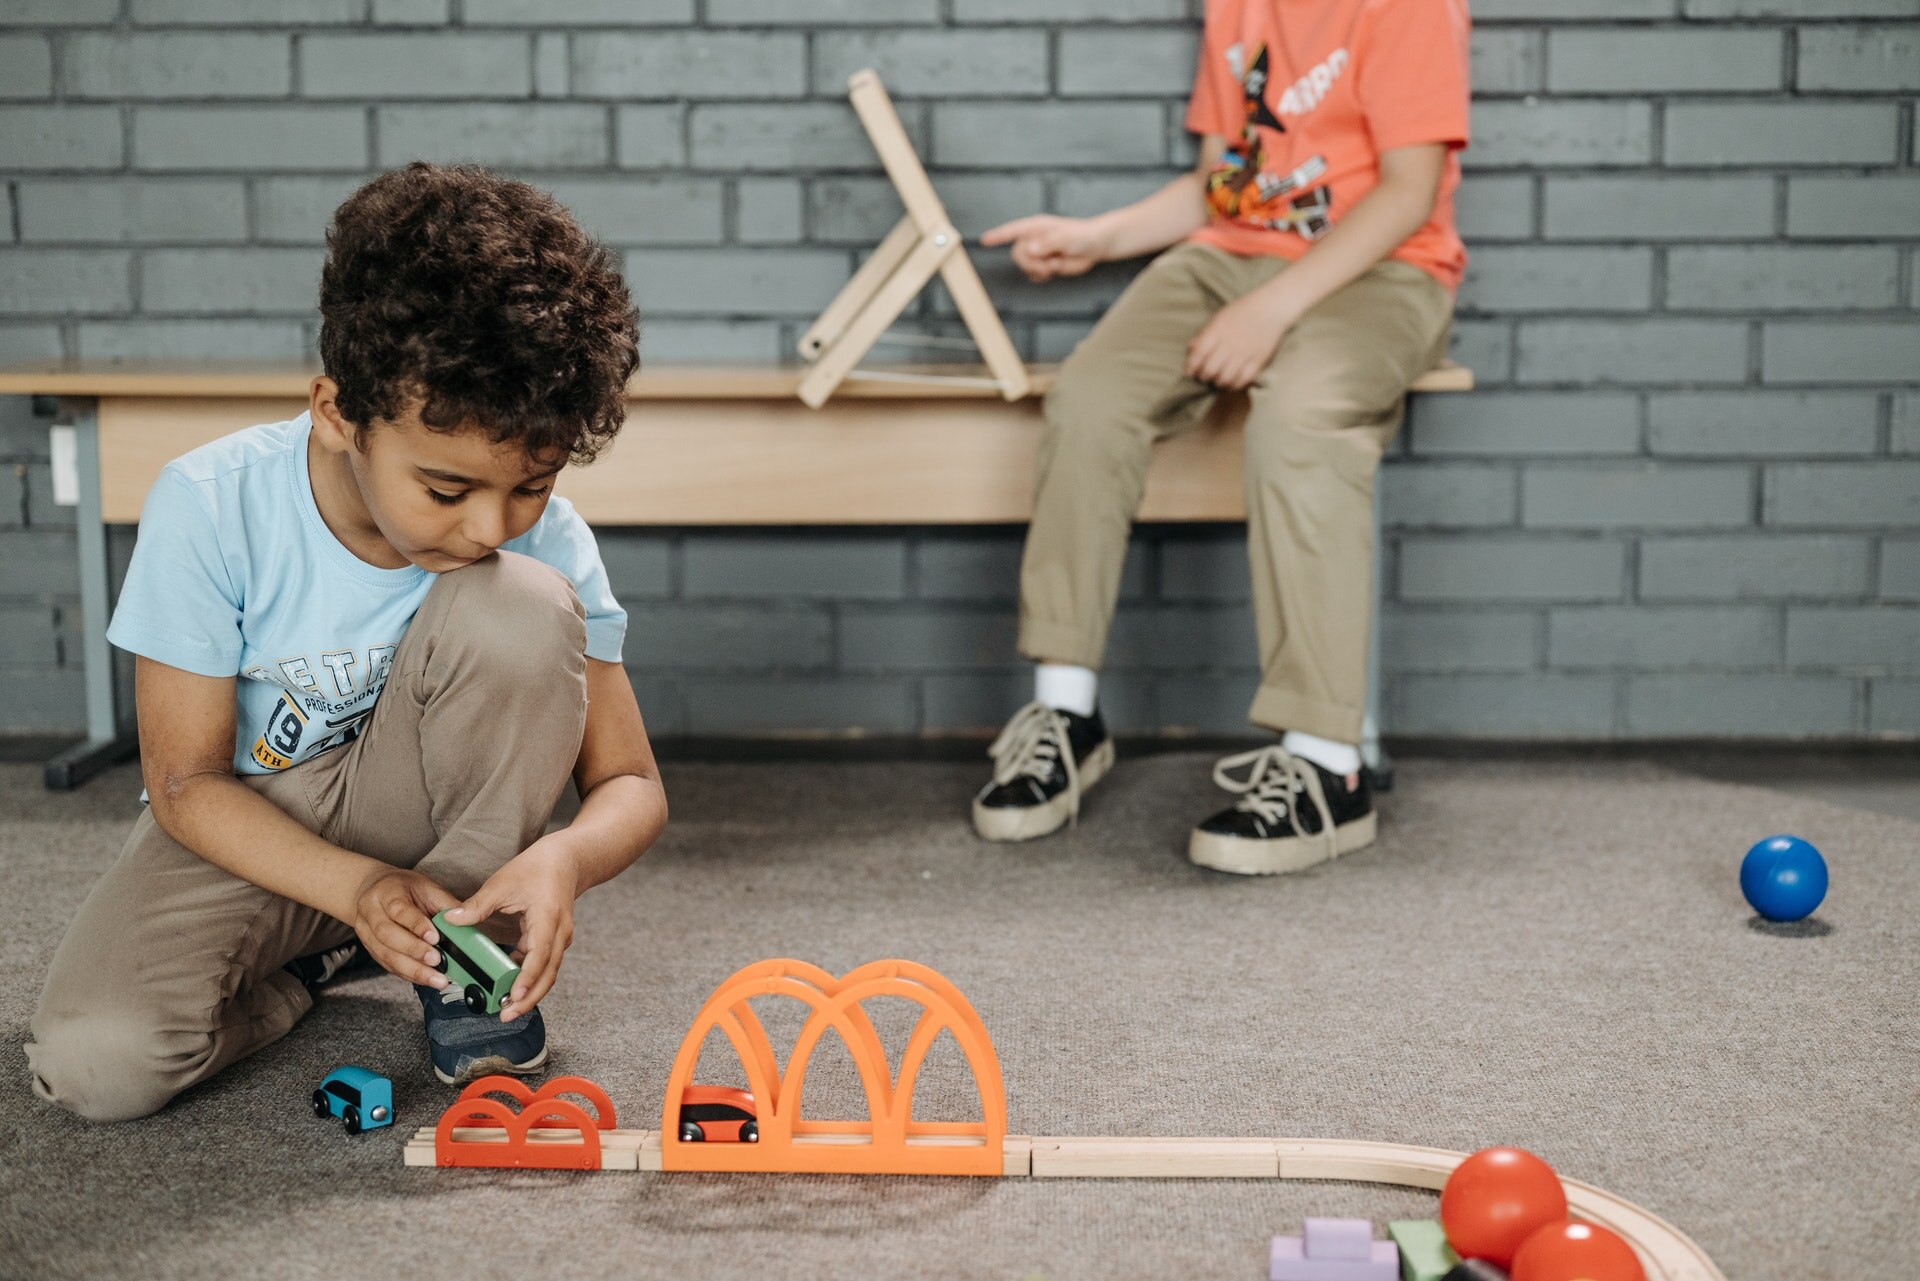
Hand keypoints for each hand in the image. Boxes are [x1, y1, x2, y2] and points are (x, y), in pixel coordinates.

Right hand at [352, 867, 459, 989]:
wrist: (376, 891)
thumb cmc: (405, 889)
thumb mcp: (427, 887)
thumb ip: (445, 905)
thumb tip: (466, 922)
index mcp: (387, 891)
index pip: (399, 910)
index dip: (417, 925)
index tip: (435, 938)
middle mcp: (371, 911)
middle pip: (388, 935)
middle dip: (414, 951)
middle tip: (436, 961)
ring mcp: (366, 932)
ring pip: (385, 954)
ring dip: (412, 969)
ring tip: (434, 977)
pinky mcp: (370, 949)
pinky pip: (387, 965)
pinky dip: (407, 974)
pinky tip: (424, 979)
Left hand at [439, 833, 579, 1020]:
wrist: (565, 860)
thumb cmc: (536, 869)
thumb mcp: (502, 883)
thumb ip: (476, 906)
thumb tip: (450, 920)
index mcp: (548, 918)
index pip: (540, 955)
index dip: (527, 978)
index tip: (513, 996)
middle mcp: (559, 933)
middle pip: (548, 974)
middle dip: (528, 998)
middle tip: (506, 1016)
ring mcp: (559, 939)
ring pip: (547, 974)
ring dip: (529, 993)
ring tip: (505, 1009)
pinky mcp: (554, 942)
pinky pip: (543, 966)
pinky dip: (529, 980)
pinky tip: (509, 988)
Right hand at [979, 214, 1110, 281]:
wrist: (1095, 246)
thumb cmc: (1081, 235)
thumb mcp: (1065, 237)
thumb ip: (1047, 243)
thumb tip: (1029, 249)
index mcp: (1036, 227)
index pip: (1012, 231)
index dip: (998, 236)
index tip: (984, 240)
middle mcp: (1033, 239)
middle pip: (1017, 254)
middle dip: (1030, 263)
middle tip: (1047, 264)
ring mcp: (1038, 253)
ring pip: (1024, 266)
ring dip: (1038, 270)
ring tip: (1054, 265)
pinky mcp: (1043, 265)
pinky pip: (1033, 275)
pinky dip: (1041, 276)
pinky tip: (1052, 270)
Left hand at [1184, 289, 1299, 390]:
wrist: (1271, 308)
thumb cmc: (1242, 311)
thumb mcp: (1219, 318)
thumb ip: (1204, 334)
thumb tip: (1191, 350)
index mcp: (1217, 331)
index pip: (1198, 355)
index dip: (1191, 367)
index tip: (1190, 372)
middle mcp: (1230, 344)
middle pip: (1209, 370)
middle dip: (1203, 376)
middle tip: (1204, 376)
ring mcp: (1244, 354)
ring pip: (1224, 379)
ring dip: (1218, 382)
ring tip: (1218, 379)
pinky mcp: (1258, 361)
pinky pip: (1242, 381)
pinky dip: (1234, 385)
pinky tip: (1232, 381)